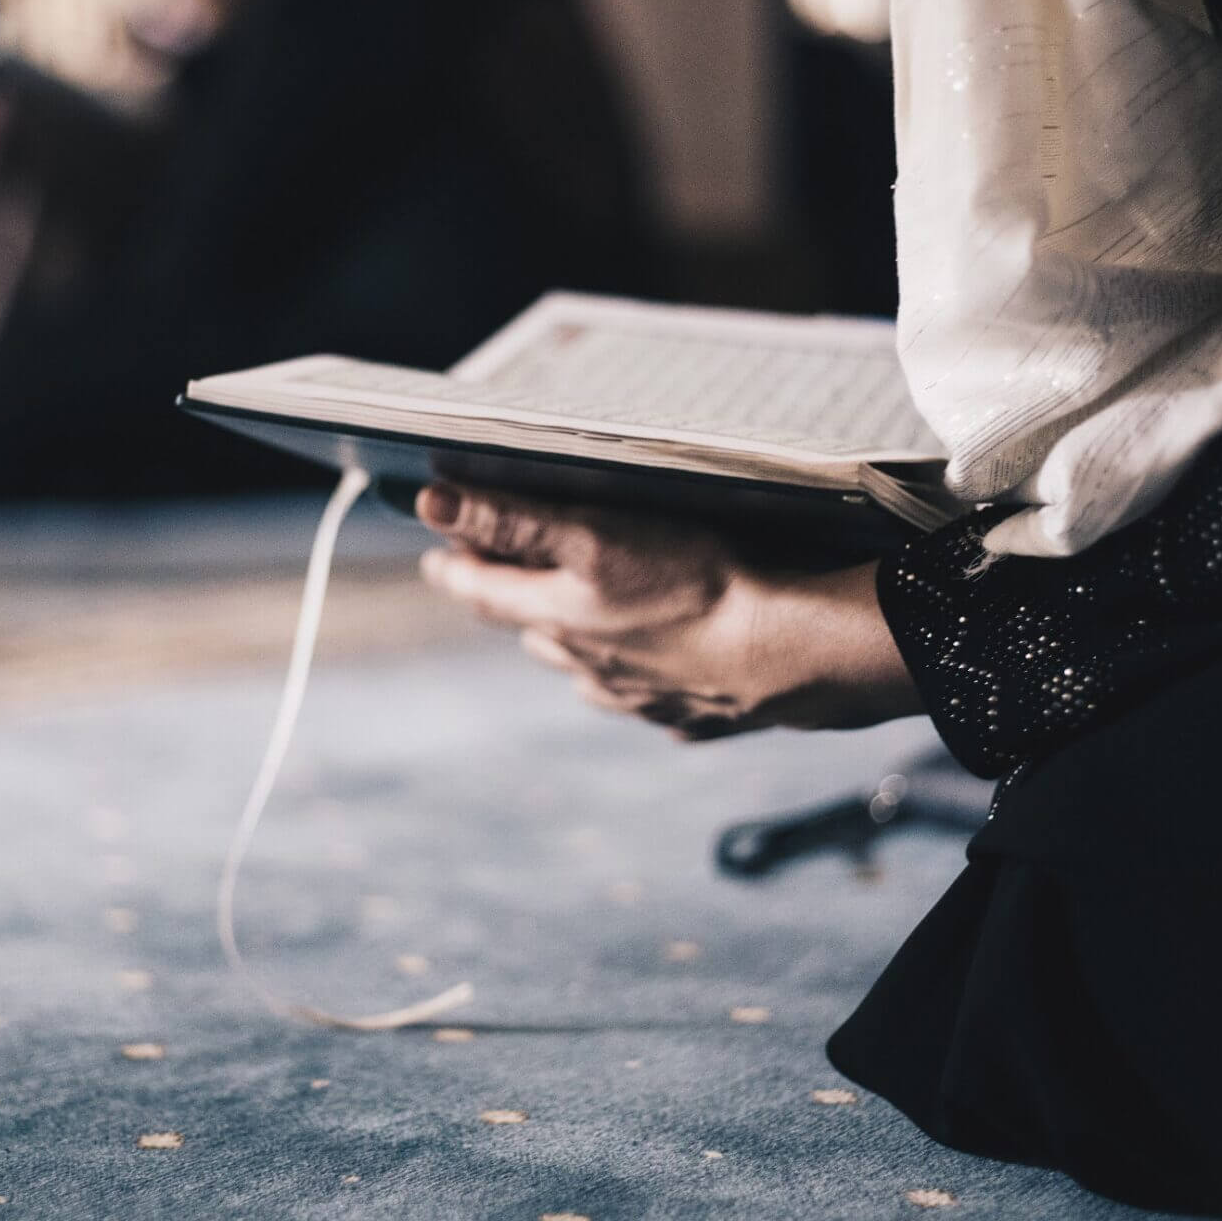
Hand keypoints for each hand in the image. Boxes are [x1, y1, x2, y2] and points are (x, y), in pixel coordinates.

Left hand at [415, 483, 920, 737]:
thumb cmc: (695, 584)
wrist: (790, 653)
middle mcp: (589, 668)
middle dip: (517, 605)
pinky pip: (653, 701)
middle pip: (535, 634)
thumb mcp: (595, 535)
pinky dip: (644, 680)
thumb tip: (431, 504)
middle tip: (509, 580)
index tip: (436, 557)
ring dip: (576, 648)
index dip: (456, 567)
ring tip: (581, 623)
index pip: (484, 592)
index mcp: (558, 621)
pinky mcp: (694, 716)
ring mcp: (641, 700)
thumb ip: (512, 519)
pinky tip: (663, 666)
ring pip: (588, 673)